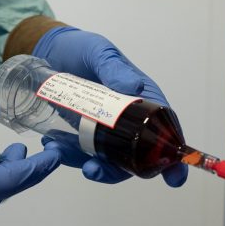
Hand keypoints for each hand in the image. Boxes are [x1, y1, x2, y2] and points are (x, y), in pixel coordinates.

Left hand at [33, 26, 187, 186]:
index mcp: (140, 100)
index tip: (174, 177)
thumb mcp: (99, 52)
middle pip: (133, 155)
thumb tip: (133, 88)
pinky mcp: (80, 132)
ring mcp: (102, 128)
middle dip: (117, 170)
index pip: (164, 130)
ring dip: (89, 167)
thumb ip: (114, 68)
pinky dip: (66, 156)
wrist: (50, 49)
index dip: (171, 156)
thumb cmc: (82, 48)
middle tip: (94, 170)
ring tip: (62, 155)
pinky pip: (78, 152)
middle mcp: (125, 119)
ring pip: (106, 160)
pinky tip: (51, 147)